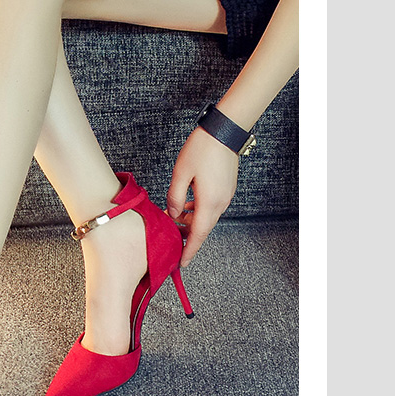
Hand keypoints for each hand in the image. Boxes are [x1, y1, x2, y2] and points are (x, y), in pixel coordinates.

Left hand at [166, 128, 238, 266]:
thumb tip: (173, 214)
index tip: (181, 263)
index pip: (198, 234)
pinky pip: (209, 207)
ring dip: (190, 221)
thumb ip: (174, 197)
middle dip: (186, 236)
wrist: (224, 131)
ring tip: (172, 218)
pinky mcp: (225, 189)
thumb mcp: (181, 173)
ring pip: (205, 217)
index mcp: (210, 202)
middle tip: (170, 239)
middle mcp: (221, 203)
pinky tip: (184, 205)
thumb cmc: (202, 149)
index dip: (189, 250)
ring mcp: (225, 196)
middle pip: (202, 228)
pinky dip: (197, 211)